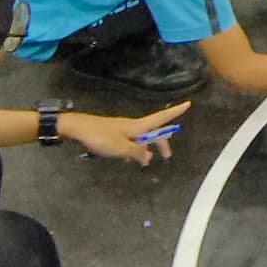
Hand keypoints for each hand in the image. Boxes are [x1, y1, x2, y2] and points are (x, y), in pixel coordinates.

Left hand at [63, 100, 190, 166]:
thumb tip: (148, 158)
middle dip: (162, 142)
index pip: (161, 118)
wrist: (79, 128)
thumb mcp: (122, 148)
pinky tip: (128, 159)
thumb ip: (137, 153)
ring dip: (147, 148)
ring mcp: (123, 129)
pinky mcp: (114, 133)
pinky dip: (135, 149)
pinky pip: (131, 141)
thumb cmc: (101, 137)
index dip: (175, 112)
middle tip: (166, 156)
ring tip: (146, 162)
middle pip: (153, 132)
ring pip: (142, 138)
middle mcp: (133, 126)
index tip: (188, 104)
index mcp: (138, 126)